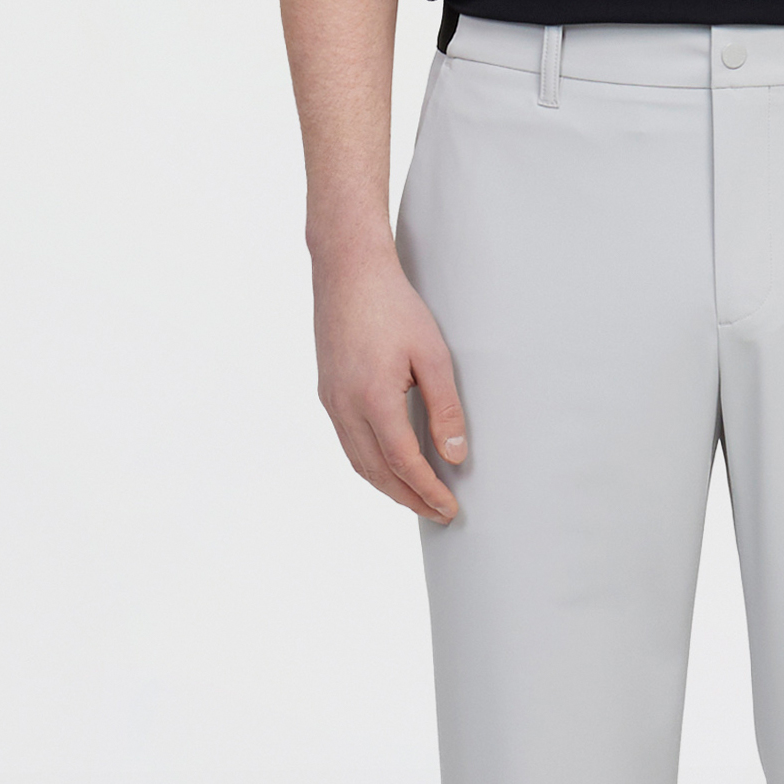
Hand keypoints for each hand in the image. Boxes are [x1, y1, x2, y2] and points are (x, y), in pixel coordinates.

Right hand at [312, 240, 465, 524]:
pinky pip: (349, 445)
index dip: (429, 491)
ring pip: (360, 463)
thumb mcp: (432, 355)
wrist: (347, 269)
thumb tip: (455, 456)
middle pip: (379, 474)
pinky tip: (391, 469)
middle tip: (439, 514)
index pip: (404, 463)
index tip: (450, 508)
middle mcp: (346, 407)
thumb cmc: (393, 305)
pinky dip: (372, 467)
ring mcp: (332, 402)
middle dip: (411, 499)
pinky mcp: (328, 394)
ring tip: (418, 500)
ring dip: (389, 488)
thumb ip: (445, 409)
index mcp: (373, 398)